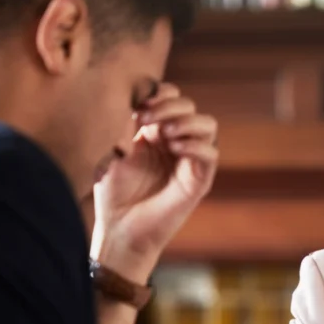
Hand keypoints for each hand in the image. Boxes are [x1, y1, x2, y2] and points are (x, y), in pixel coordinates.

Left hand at [92, 83, 217, 280]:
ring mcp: (190, 160)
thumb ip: (126, 123)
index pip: (170, 97)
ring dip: (187, 121)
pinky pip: (211, 153)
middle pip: (189, 106)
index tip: (137, 105)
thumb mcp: (114, 150)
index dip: (159, 94)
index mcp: (155, 131)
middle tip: (147, 118)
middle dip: (170, 105)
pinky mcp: (199, 180)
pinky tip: (176, 148)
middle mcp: (176, 142)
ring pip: (207, 124)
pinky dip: (197, 145)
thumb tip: (137, 99)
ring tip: (165, 132)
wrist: (120, 230)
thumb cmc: (113, 193)